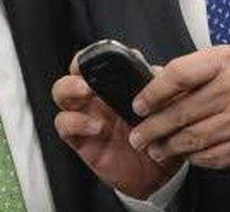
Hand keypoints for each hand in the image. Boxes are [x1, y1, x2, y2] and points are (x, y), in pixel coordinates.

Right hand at [52, 57, 181, 198]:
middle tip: (91, 72)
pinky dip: (75, 122)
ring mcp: (86, 116)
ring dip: (70, 88)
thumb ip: (161, 90)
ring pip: (62, 92)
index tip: (107, 53)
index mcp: (116, 86)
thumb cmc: (159, 138)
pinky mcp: (80, 139)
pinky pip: (64, 125)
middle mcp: (97, 98)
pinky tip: (96, 127)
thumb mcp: (167, 110)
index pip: (99, 60)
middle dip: (79, 66)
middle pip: (74, 71)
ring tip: (87, 92)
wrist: (158, 175)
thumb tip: (158, 72)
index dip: (97, 53)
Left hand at [128, 45, 229, 168]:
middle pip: (181, 113)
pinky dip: (194, 157)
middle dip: (152, 128)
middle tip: (138, 136)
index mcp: (224, 65)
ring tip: (155, 148)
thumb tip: (155, 76)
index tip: (139, 104)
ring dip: (169, 147)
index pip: (179, 74)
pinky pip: (212, 157)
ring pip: (193, 140)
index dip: (153, 91)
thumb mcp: (228, 57)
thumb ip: (193, 67)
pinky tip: (185, 154)